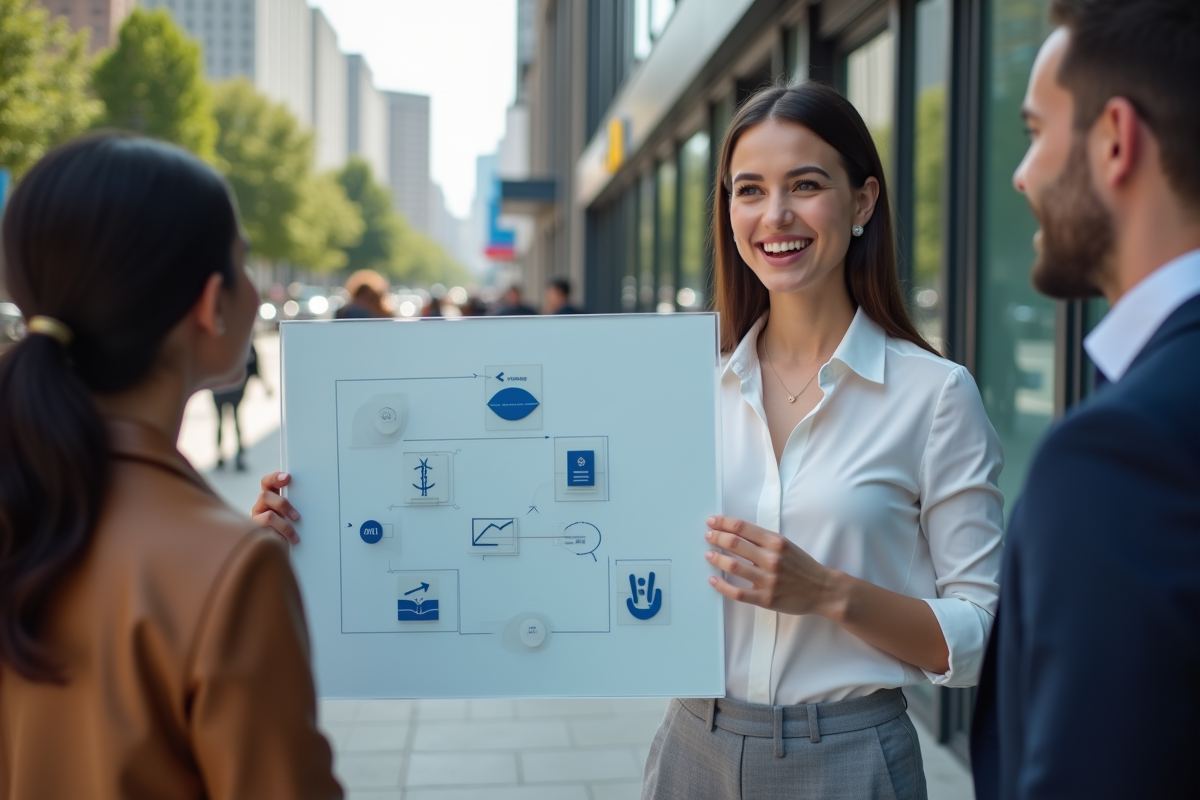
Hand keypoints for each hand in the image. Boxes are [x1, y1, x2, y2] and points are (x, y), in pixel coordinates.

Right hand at [252, 471, 300, 543]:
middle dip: (282, 503)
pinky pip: (268, 532)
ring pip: (268, 515)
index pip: (268, 482)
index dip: (275, 478)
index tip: (287, 477)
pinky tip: (291, 539)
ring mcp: (257, 519)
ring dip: (285, 524)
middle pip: (265, 495)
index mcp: (271, 497)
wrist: (281, 547)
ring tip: (295, 534)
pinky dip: (281, 535)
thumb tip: (310, 498)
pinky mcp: (257, 533)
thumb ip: (296, 502)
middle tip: (296, 516)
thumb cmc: (290, 526)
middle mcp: (262, 506)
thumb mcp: (293, 512)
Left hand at [704, 515, 840, 617]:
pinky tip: (713, 580)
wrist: (822, 589)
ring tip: (708, 554)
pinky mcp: (766, 598)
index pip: (742, 528)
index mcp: (775, 542)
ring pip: (734, 566)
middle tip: (708, 536)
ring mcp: (768, 580)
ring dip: (717, 558)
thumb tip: (736, 532)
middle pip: (735, 544)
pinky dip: (722, 586)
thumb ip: (764, 540)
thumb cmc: (802, 566)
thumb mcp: (786, 545)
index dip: (723, 523)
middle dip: (717, 538)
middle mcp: (771, 559)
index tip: (712, 522)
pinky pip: (738, 592)